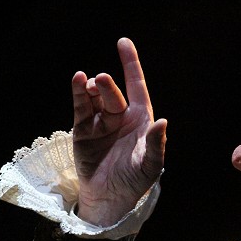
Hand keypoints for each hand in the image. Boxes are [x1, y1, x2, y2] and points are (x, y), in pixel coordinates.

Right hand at [71, 37, 166, 225]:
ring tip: (89, 82)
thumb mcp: (151, 165)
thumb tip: (163, 121)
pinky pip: (81, 106)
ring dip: (92, 87)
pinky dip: (78, 93)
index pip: (136, 86)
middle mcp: (120, 116)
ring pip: (95, 96)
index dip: (131, 65)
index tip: (123, 43)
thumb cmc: (135, 181)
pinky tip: (78, 81)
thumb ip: (157, 144)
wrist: (109, 198)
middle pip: (113, 93)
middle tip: (101, 80)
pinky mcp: (83, 129)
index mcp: (140, 120)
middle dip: (108, 85)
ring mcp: (100, 121)